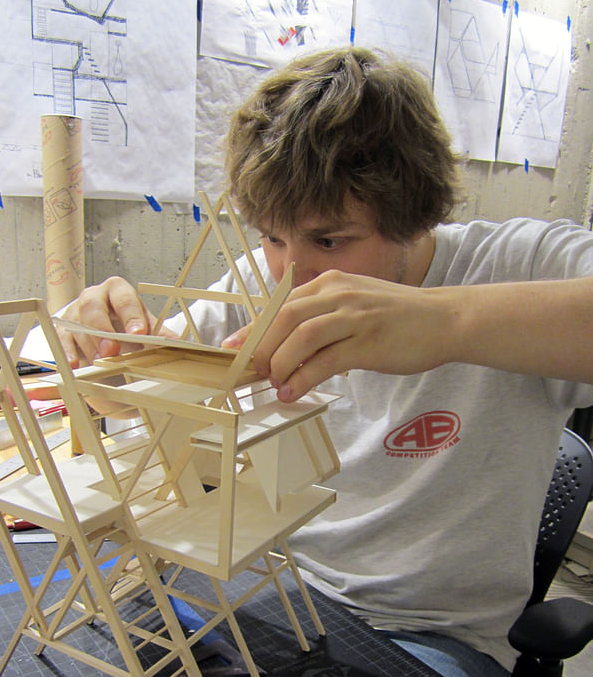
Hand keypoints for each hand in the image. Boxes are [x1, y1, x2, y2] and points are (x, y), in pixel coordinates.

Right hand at [57, 276, 163, 366]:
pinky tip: (74, 366)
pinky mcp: (63, 331)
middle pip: (93, 308)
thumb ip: (158, 335)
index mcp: (118, 291)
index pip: (124, 299)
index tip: (139, 334)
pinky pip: (62, 340)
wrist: (103, 332)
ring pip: (77, 325)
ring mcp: (74, 313)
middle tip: (112, 350)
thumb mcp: (144, 328)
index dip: (131, 316)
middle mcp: (93, 297)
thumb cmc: (125, 327)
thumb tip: (178, 344)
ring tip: (99, 361)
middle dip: (103, 330)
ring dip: (89, 345)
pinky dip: (67, 353)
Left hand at [223, 270, 452, 400]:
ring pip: (301, 337)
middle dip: (261, 348)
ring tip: (273, 385)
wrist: (444, 320)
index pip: (280, 305)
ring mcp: (354, 316)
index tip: (232, 351)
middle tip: (249, 374)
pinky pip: (326, 361)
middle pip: (284, 318)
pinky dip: (303, 378)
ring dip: (280, 364)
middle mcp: (338, 294)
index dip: (253, 330)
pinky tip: (293, 393)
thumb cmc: (397, 318)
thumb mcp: (353, 307)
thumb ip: (321, 320)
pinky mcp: (369, 341)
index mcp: (330, 283)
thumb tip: (284, 350)